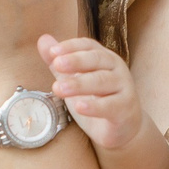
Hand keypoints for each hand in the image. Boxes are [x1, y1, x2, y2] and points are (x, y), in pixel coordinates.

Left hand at [38, 34, 148, 154]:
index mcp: (104, 59)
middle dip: (76, 61)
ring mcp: (124, 88)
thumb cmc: (98, 100)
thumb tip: (42, 39)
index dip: (71, 46)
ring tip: (58, 88)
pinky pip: (111, 106)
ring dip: (79, 84)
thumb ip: (59, 63)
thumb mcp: (75, 80)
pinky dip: (95, 106)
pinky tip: (80, 107)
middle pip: (97, 60)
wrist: (123, 129)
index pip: (88, 46)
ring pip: (103, 81)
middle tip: (56, 64)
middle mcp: (117, 69)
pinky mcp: (125, 109)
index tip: (53, 52)